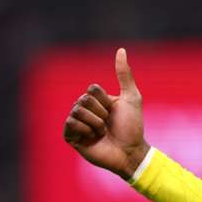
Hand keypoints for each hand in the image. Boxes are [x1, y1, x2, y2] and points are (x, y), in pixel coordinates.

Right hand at [62, 48, 150, 179]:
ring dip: (95, 123)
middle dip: (101, 112)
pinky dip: (84, 129)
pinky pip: (69, 123)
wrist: (130, 152)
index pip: (91, 89)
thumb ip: (124, 74)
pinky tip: (92, 138)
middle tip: (109, 125)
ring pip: (76, 111)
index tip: (115, 112)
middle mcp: (85, 110)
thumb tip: (121, 50)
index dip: (105, 100)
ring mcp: (77, 124)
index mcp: (97, 101)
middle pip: (83, 99)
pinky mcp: (71, 137)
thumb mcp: (131, 97)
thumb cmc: (132, 127)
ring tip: (102, 133)